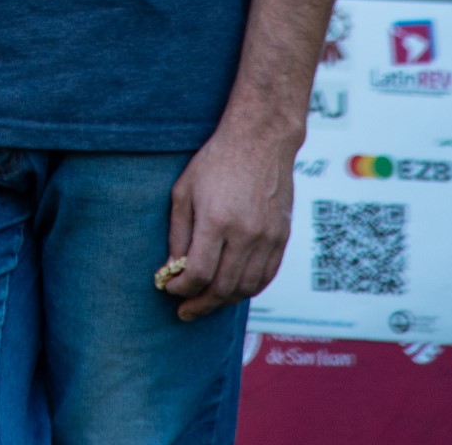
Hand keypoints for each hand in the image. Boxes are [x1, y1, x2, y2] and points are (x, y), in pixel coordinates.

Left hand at [159, 120, 297, 321]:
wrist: (260, 140)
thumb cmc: (215, 162)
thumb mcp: (184, 191)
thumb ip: (178, 233)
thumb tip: (173, 270)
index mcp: (216, 221)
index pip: (198, 273)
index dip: (181, 289)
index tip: (170, 290)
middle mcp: (245, 234)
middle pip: (222, 287)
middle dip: (200, 305)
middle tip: (185, 312)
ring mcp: (268, 238)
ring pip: (246, 288)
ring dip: (223, 301)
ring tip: (206, 303)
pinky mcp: (282, 238)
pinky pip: (266, 276)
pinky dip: (248, 290)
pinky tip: (232, 291)